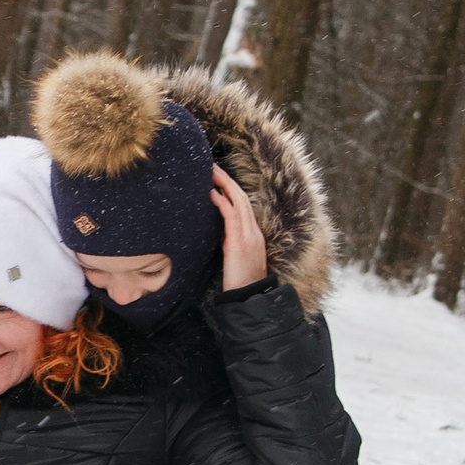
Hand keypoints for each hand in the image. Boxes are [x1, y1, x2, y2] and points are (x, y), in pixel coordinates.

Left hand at [210, 165, 267, 291]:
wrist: (248, 298)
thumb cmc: (240, 282)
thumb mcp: (236, 257)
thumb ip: (231, 241)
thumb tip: (220, 230)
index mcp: (254, 234)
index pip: (244, 205)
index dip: (233, 189)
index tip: (220, 177)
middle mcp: (254, 231)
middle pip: (242, 198)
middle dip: (228, 180)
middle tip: (212, 166)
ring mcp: (249, 236)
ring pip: (239, 202)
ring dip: (225, 184)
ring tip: (211, 172)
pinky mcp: (240, 243)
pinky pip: (231, 217)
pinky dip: (222, 202)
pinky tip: (212, 193)